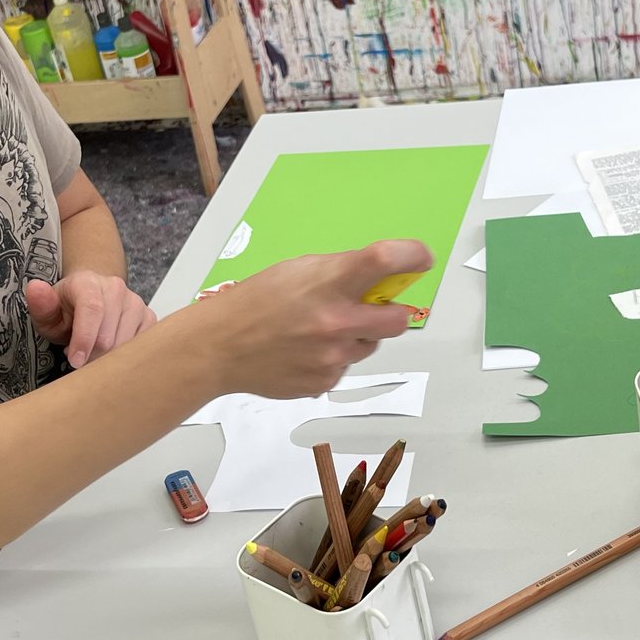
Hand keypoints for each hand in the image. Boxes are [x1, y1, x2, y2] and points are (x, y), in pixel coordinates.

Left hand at [25, 272, 157, 368]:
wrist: (91, 296)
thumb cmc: (67, 309)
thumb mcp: (47, 311)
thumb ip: (40, 305)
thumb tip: (36, 288)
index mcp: (88, 282)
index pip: (92, 309)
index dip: (84, 339)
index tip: (75, 362)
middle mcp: (116, 288)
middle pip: (109, 335)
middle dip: (92, 356)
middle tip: (78, 358)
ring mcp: (135, 302)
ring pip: (126, 345)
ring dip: (107, 358)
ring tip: (92, 351)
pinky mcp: (148, 316)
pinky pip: (141, 346)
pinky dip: (124, 356)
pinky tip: (111, 350)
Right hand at [204, 238, 432, 398]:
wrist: (219, 347)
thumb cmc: (255, 302)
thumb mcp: (297, 269)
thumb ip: (340, 272)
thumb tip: (377, 279)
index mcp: (329, 283)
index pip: (385, 261)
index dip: (412, 256)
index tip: (420, 259)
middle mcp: (337, 322)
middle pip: (398, 319)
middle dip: (390, 313)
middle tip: (371, 308)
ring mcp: (333, 357)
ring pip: (369, 346)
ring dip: (356, 337)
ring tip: (318, 331)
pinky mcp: (325, 382)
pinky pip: (345, 367)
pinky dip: (333, 358)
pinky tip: (304, 351)